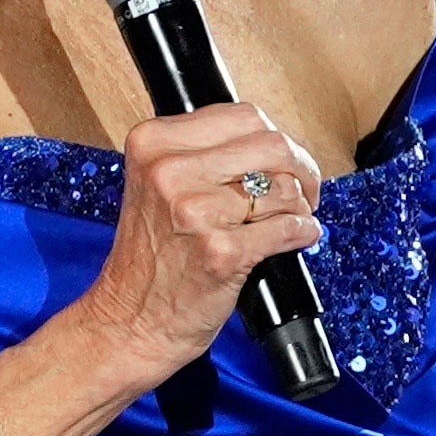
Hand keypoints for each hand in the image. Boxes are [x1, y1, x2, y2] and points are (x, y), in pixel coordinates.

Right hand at [82, 99, 326, 380]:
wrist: (130, 320)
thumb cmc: (151, 259)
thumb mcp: (156, 186)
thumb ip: (204, 156)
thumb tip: (273, 145)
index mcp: (153, 143)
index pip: (243, 116)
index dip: (277, 139)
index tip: (284, 163)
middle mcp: (170, 171)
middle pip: (272, 146)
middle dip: (302, 170)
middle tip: (305, 192)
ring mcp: (195, 211)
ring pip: (285, 188)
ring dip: (300, 208)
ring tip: (290, 221)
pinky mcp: (222, 251)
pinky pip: (288, 228)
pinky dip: (303, 234)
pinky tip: (296, 239)